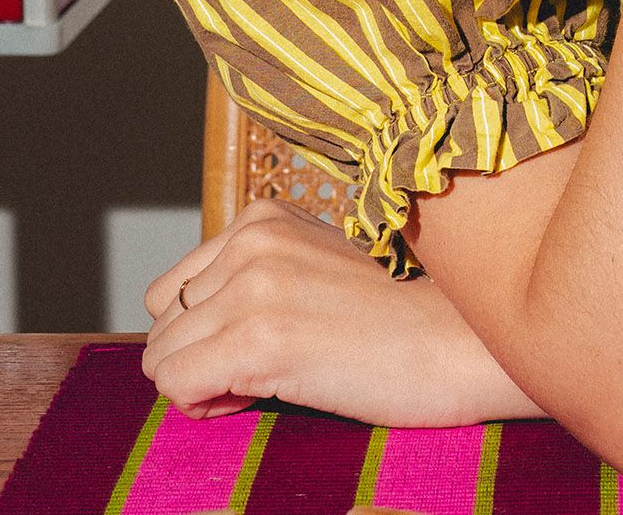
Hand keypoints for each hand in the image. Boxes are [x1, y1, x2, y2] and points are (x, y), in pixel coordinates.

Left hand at [141, 199, 516, 426]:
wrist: (461, 343)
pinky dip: (205, 405)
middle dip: (199, 358)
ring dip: (204, 384)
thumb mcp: (317, 269)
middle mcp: (251, 241)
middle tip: (262, 372)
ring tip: (266, 382)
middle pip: (162, 323)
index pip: (174, 289)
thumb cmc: (399, 320)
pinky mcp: (258, 338)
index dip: (205, 331)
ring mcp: (253, 287)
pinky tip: (260, 397)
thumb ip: (255, 279)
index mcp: (262, 217)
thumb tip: (185, 334)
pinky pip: (175, 385)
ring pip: (161, 357)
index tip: (258, 347)